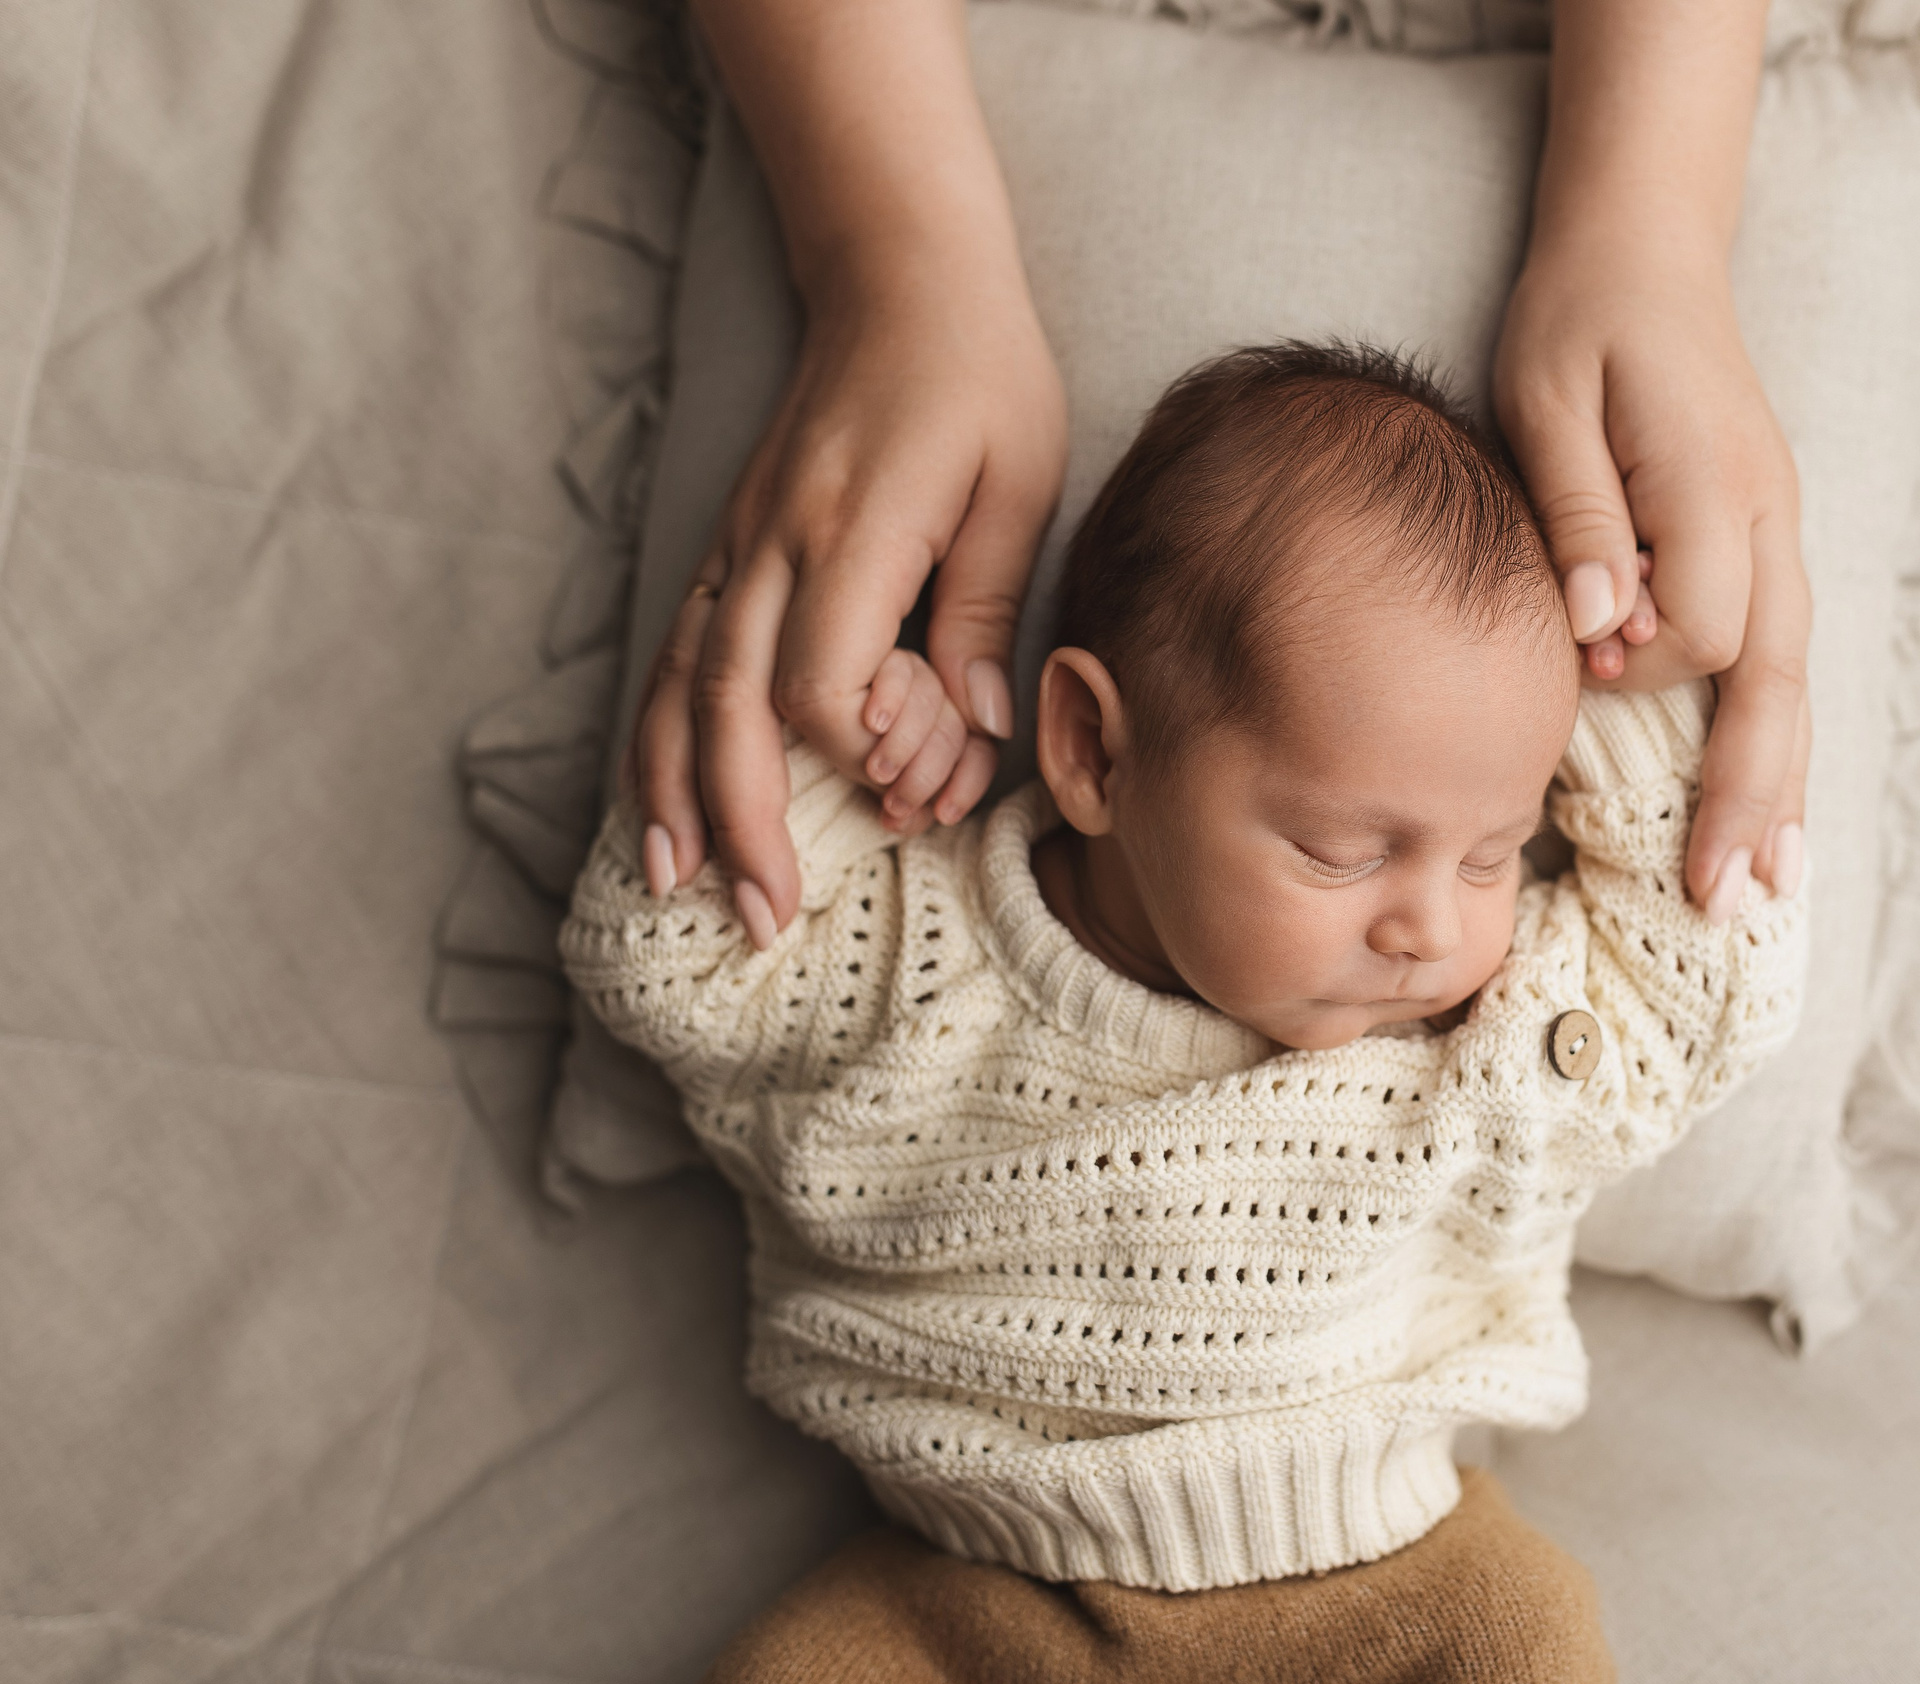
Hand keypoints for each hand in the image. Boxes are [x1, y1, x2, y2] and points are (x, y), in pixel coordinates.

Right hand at [629, 266, 1066, 945]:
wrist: (902, 280)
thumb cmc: (981, 379)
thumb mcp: (1017, 484)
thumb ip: (981, 608)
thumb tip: (971, 730)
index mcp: (849, 528)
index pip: (818, 680)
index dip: (858, 753)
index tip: (912, 784)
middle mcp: (773, 542)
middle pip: (730, 704)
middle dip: (741, 821)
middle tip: (764, 920)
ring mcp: (738, 543)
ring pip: (682, 684)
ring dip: (673, 792)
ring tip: (678, 888)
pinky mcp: (730, 545)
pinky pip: (679, 653)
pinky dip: (659, 732)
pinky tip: (656, 799)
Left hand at [1494, 243, 1811, 922]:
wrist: (1645, 249)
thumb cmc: (1578, 319)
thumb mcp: (1547, 397)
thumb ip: (1577, 513)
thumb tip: (1598, 632)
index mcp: (1717, 487)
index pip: (1695, 629)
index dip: (1637, 666)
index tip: (1579, 664)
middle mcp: (1769, 521)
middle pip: (1775, 685)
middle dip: (1752, 797)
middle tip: (1725, 900)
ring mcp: (1780, 534)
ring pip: (1793, 685)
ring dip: (1781, 790)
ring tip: (1767, 889)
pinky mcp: (1764, 542)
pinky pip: (1779, 664)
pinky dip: (1775, 744)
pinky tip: (1768, 812)